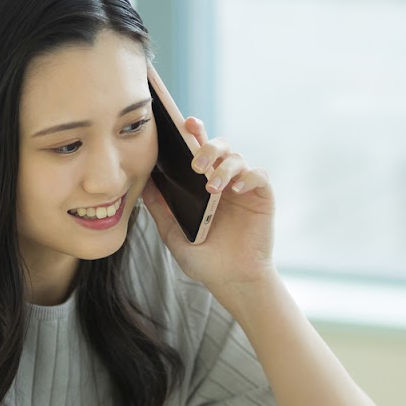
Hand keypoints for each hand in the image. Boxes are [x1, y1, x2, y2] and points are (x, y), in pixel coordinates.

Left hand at [140, 117, 276, 296]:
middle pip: (219, 146)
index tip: (183, 123)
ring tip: (211, 187)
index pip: (197, 150)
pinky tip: (235, 190)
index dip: (193, 132)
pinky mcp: (262, 196)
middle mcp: (224, 180)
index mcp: (202, 183)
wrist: (233, 281)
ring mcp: (244, 187)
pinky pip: (258, 175)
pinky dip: (247, 177)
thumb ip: (160, 208)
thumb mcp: (174, 234)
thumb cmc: (205, 259)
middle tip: (195, 164)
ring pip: (237, 158)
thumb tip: (143, 183)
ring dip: (224, 167)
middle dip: (207, 146)